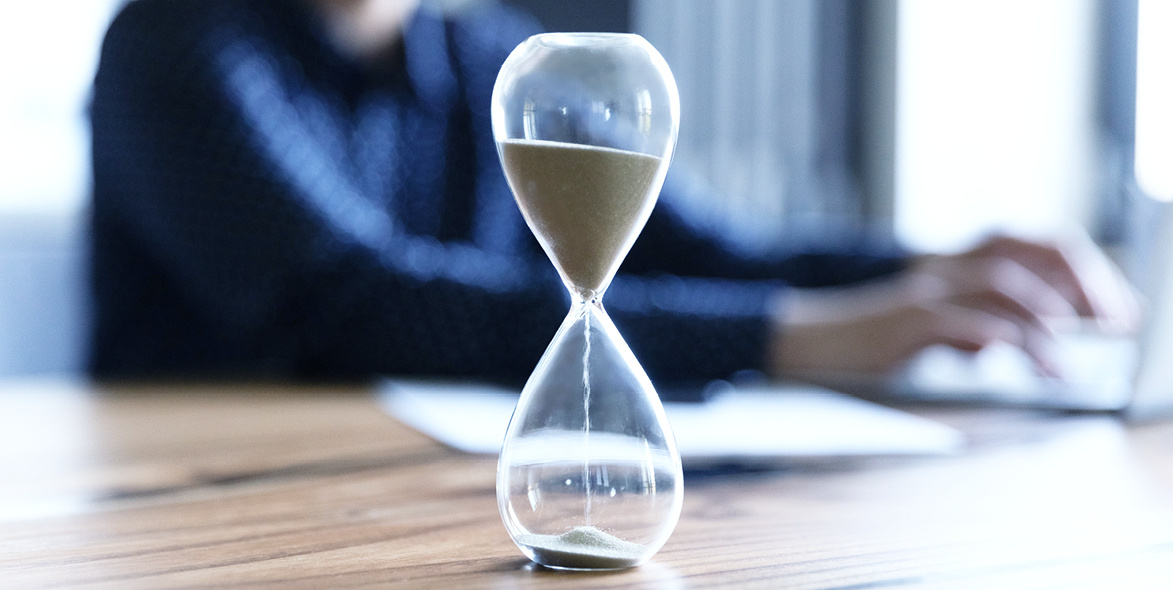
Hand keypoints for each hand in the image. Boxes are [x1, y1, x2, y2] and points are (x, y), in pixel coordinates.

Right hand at [767, 232, 1140, 376]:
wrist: (809, 340)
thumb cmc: (872, 338)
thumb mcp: (936, 323)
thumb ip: (981, 320)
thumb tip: (1028, 335)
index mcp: (958, 262)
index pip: (1036, 244)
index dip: (1085, 271)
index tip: (1117, 311)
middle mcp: (947, 266)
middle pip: (1031, 249)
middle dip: (1083, 283)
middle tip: (1114, 323)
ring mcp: (926, 290)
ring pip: (1004, 285)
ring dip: (1050, 320)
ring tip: (1071, 363)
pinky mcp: (906, 320)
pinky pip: (964, 321)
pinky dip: (1004, 340)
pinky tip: (1031, 364)